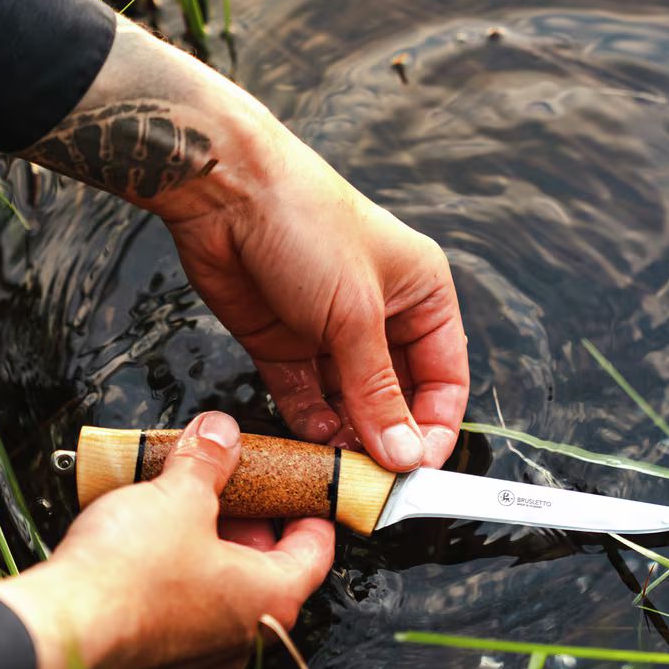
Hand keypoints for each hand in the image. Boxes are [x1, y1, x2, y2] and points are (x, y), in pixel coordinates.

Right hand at [0, 413, 334, 668]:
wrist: (59, 629)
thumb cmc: (128, 575)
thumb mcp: (180, 495)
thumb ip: (208, 460)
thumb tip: (220, 434)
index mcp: (272, 599)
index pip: (316, 551)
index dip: (311, 510)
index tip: (305, 488)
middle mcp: (244, 636)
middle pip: (269, 567)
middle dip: (251, 519)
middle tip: (233, 482)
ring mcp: (200, 653)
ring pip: (224, 588)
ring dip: (211, 544)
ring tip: (186, 502)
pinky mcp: (158, 655)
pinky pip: (185, 606)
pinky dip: (180, 571)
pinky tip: (151, 538)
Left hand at [23, 18, 468, 472]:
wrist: (223, 188)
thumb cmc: (305, 222)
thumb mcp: (354, 314)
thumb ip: (376, 391)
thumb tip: (405, 454)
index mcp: (422, 292)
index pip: (445, 377)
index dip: (435, 425)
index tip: (419, 468)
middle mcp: (381, 313)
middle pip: (397, 396)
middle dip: (388, 437)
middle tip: (376, 480)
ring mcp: (329, 330)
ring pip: (349, 402)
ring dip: (347, 436)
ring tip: (341, 469)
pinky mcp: (283, 342)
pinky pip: (304, 397)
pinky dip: (308, 422)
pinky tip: (310, 443)